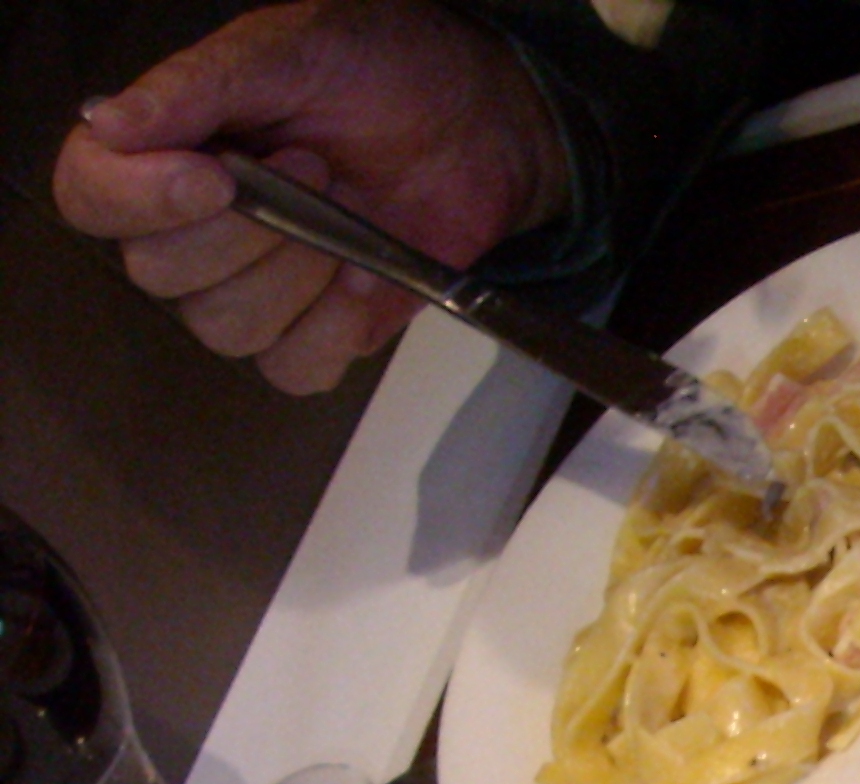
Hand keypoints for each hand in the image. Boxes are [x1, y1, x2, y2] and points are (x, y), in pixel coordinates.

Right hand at [53, 0, 574, 395]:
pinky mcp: (321, 327)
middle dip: (245, 230)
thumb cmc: (382, 71)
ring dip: (292, 275)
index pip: (91, 197)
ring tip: (344, 212)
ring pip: (224, 326)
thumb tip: (108, 124)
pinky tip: (364, 280)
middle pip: (158, 272)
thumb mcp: (289, 52)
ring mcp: (257, 283)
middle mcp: (194, 224)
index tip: (214, 175)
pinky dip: (332, 331)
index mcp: (165, 148)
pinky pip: (293, 368)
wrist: (481, 119)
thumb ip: (196, 87)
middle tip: (314, 165)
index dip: (138, 200)